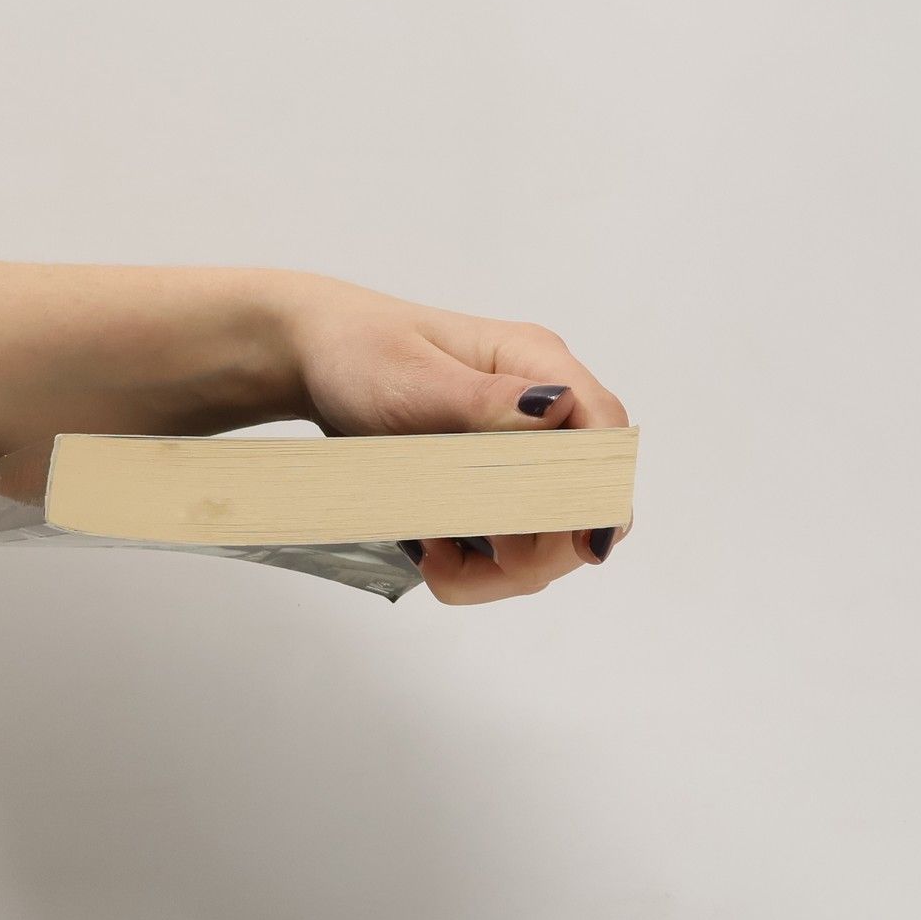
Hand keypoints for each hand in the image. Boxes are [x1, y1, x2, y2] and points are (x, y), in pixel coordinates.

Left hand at [268, 272, 630, 604]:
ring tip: (431, 551)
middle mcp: (542, 411)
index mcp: (534, 363)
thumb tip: (557, 406)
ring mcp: (522, 452)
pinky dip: (476, 566)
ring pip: (550, 536)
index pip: (602, 429)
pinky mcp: (497, 485)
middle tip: (456, 555)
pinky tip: (433, 551)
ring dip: (499, 566)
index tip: (586, 547)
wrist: (317, 359)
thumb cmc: (361, 352)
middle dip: (537, 546)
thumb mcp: (412, 377)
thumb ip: (486, 400)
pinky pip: (512, 544)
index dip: (603, 492)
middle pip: (587, 499)